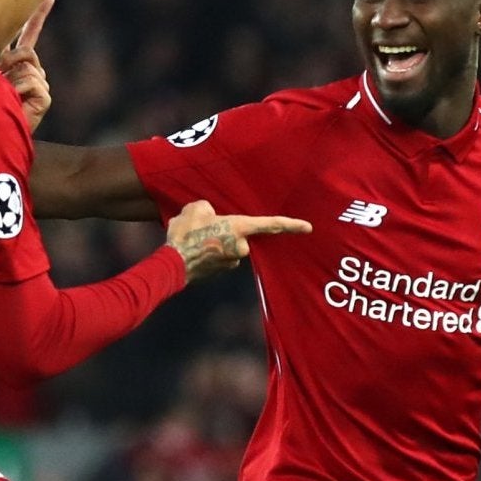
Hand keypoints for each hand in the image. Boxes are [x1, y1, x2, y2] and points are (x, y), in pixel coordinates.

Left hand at [0, 0, 52, 131]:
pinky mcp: (44, 98)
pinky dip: (17, 90)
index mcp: (16, 64)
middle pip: (27, 50)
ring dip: (9, 78)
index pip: (29, 36)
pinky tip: (13, 101)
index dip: (38, 17)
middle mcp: (31, 72)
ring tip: (2, 95)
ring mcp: (39, 85)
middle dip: (9, 60)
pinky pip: (31, 81)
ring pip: (27, 65)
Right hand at [166, 200, 312, 283]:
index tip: (308, 227)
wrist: (172, 264)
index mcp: (239, 228)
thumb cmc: (186, 234)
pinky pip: (218, 256)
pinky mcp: (220, 272)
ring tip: (193, 237)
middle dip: (225, 230)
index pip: (270, 225)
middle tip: (203, 227)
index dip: (290, 225)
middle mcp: (241, 248)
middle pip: (240, 235)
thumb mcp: (196, 209)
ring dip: (215, 241)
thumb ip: (208, 209)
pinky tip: (192, 249)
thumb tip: (210, 215)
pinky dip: (209, 252)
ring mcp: (231, 262)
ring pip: (228, 246)